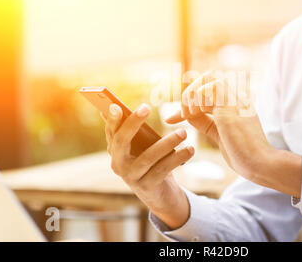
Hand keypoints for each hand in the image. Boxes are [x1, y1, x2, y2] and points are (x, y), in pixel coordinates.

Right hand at [103, 103, 193, 228]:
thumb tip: (129, 107)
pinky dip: (177, 158)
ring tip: (183, 132)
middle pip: (122, 141)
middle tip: (146, 107)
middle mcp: (118, 164)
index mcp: (115, 151)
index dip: (112, 119)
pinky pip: (163, 169)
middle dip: (133, 123)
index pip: (111, 131)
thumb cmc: (151, 164)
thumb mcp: (142, 146)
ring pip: (148, 156)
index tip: (116, 105)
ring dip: (167, 142)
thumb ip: (135, 131)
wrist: (160, 195)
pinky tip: (190, 150)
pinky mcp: (147, 186)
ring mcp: (131, 177)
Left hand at [166, 70, 301, 197]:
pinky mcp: (230, 108)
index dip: (188, 100)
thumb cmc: (244, 155)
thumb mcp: (220, 135)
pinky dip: (195, 99)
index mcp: (235, 104)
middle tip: (182, 113)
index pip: (208, 90)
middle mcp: (237, 98)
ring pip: (209, 78)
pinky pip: (209, 89)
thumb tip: (189, 116)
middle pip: (210, 77)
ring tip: (187, 114)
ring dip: (192, 95)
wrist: (262, 165)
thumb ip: (206, 123)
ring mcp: (235, 101)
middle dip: (190, 91)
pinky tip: (192, 115)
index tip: (171, 118)